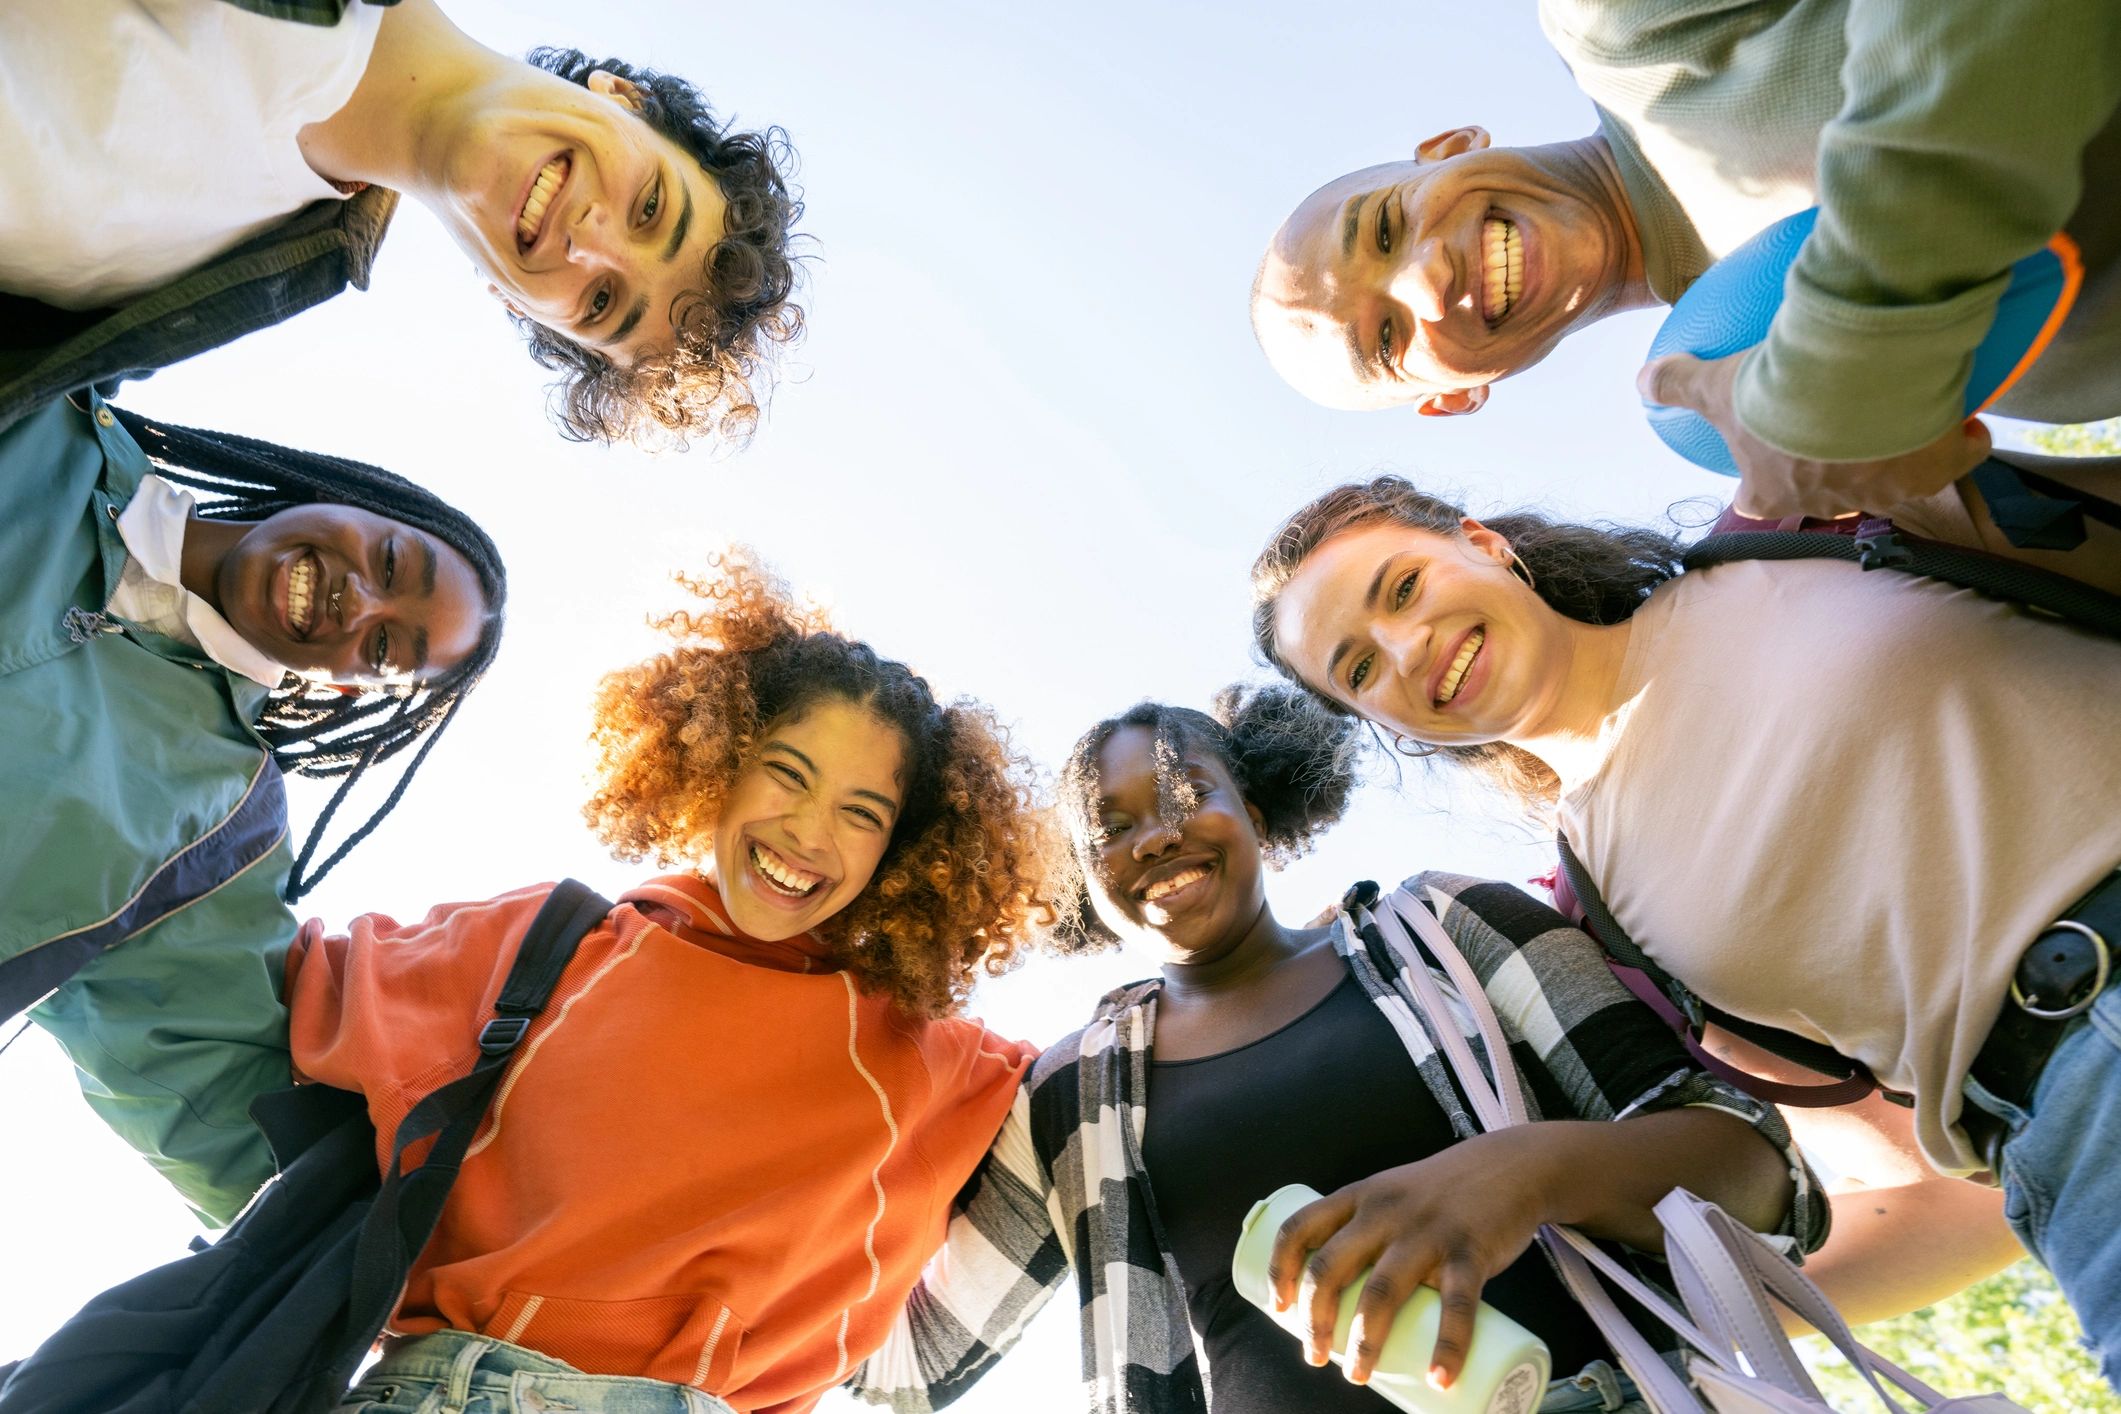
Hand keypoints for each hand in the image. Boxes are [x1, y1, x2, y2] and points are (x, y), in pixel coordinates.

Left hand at [1266, 1129, 1557, 1389]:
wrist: (1511, 1166)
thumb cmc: (1442, 1193)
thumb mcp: (1393, 1194)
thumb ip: (1367, 1230)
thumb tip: (1341, 1298)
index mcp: (1360, 1197)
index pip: (1301, 1228)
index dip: (1282, 1269)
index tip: (1278, 1306)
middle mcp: (1385, 1212)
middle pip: (1331, 1268)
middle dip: (1314, 1319)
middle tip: (1315, 1356)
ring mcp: (1427, 1232)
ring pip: (1381, 1292)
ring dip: (1363, 1342)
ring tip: (1357, 1374)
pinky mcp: (1470, 1251)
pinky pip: (1457, 1305)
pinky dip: (1448, 1346)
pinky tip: (1439, 1377)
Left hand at [1639, 348, 1991, 519]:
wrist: (1848, 380)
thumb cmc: (1771, 390)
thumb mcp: (1713, 384)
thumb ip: (1676, 384)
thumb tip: (1641, 380)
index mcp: (1772, 488)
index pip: (1758, 503)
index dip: (1758, 491)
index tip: (1761, 477)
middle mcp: (1828, 500)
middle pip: (1829, 500)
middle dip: (1833, 482)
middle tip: (1842, 448)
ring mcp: (1886, 488)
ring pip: (1896, 484)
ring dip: (1900, 463)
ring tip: (1909, 430)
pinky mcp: (1936, 466)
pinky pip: (1958, 459)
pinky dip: (1964, 444)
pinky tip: (1968, 423)